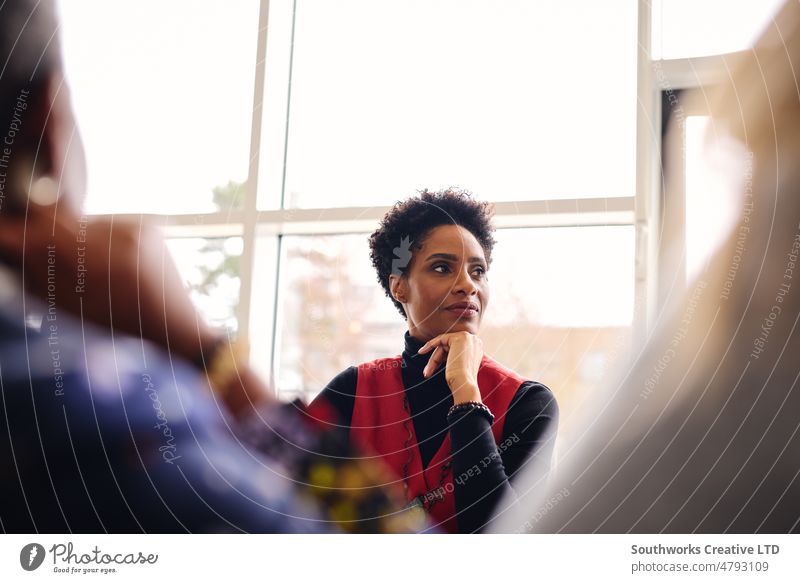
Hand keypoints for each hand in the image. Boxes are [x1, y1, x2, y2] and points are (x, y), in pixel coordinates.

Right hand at [0, 202, 274, 415]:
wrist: (176, 325)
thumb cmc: (123, 326)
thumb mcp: (74, 308)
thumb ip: (40, 274)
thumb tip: (10, 242)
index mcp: (109, 262)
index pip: (51, 231)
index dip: (19, 233)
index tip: (2, 235)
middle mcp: (128, 237)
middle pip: (67, 224)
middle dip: (51, 242)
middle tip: (49, 266)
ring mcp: (140, 227)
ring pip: (86, 224)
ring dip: (78, 243)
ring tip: (93, 275)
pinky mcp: (148, 225)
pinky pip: (107, 226)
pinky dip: (99, 243)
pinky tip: (112, 267)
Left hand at [417, 331, 482, 403]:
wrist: (464, 384)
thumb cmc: (461, 381)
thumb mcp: (459, 366)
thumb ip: (455, 357)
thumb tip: (443, 354)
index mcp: (476, 348)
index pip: (456, 349)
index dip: (443, 357)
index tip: (432, 366)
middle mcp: (474, 341)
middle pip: (448, 346)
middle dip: (436, 359)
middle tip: (427, 373)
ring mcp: (468, 338)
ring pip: (443, 345)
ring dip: (434, 359)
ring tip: (427, 372)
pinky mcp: (459, 338)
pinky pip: (440, 339)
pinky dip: (430, 345)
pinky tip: (422, 352)